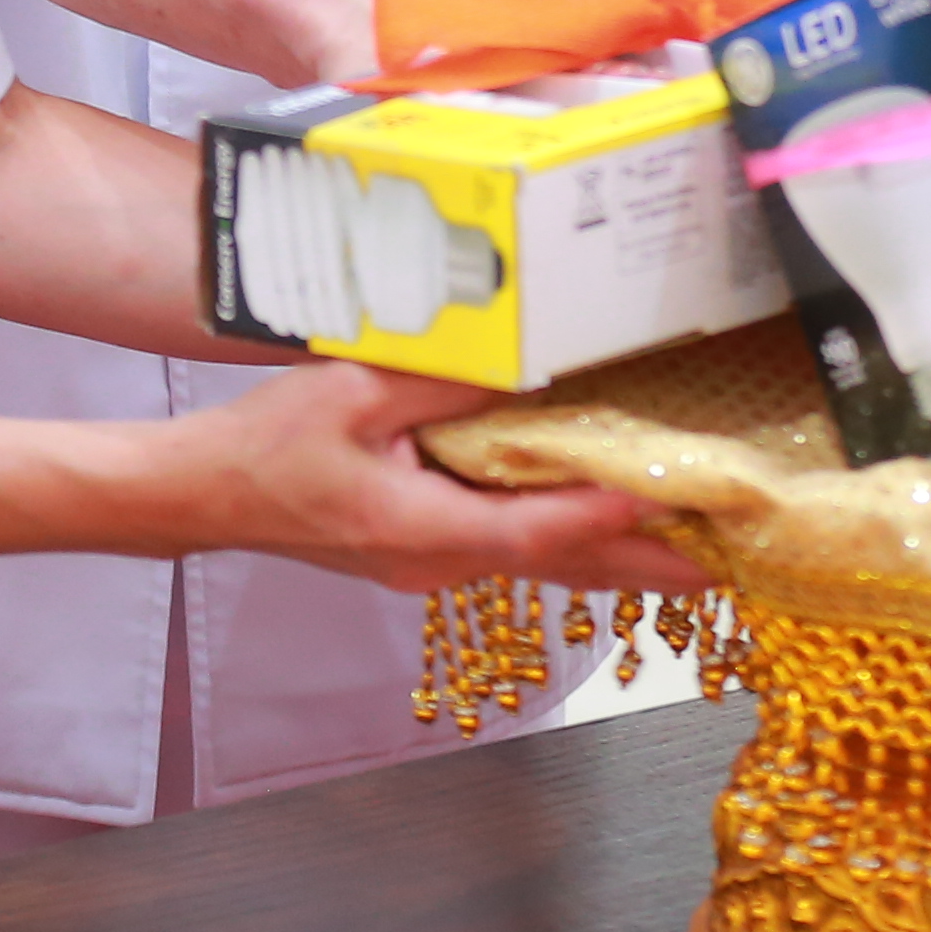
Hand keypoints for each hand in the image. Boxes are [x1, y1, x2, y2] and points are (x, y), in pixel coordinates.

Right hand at [174, 361, 709, 597]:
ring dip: (616, 557)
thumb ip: (442, 378)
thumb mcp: (353, 392)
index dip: (605, 519)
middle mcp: (439, 564)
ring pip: (543, 567)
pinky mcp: (426, 554)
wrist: (205, 494)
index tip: (669, 502)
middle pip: (560, 569)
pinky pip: (515, 552)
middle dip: (646, 566)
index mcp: (421, 529)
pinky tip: (607, 528)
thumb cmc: (268, 444)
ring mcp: (434, 568)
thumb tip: (525, 362)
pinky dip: (570, 542)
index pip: (535, 532)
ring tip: (693, 547)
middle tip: (725, 564)